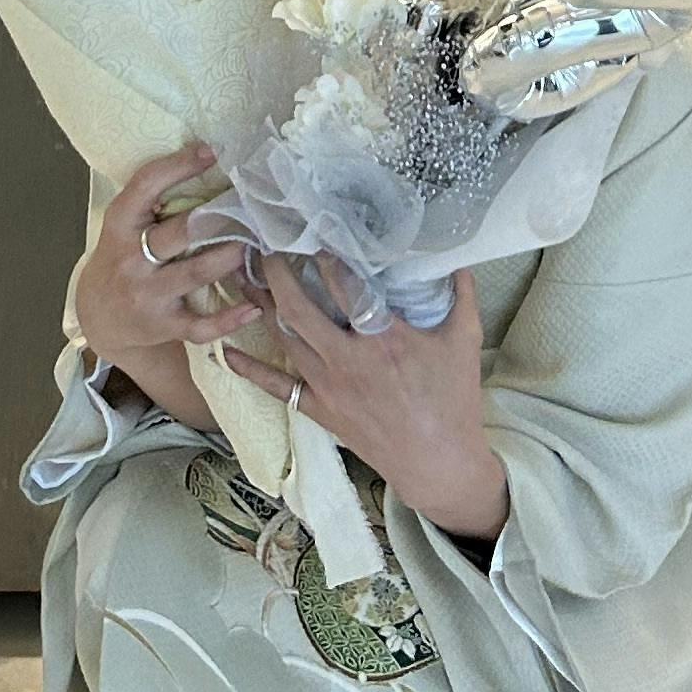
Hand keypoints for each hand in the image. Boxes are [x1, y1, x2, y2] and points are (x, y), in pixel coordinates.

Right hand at [72, 149, 255, 407]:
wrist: (98, 318)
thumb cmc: (122, 257)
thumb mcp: (124, 225)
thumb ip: (152, 201)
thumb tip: (206, 157)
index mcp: (119, 223)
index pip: (146, 186)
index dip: (179, 166)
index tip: (212, 151)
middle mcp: (131, 259)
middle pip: (179, 232)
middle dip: (217, 218)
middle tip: (250, 204)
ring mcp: (147, 295)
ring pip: (196, 274)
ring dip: (230, 257)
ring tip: (256, 243)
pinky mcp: (162, 326)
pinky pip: (200, 325)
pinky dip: (230, 319)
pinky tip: (254, 307)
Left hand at [221, 263, 510, 545]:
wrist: (437, 464)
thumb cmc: (453, 400)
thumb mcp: (466, 339)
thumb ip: (461, 292)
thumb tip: (456, 251)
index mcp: (385, 337)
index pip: (345, 285)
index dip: (326, 254)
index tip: (312, 228)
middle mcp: (348, 358)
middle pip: (299, 308)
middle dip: (276, 273)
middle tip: (264, 244)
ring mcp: (329, 386)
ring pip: (284, 338)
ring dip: (261, 305)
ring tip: (243, 275)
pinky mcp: (320, 409)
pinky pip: (276, 387)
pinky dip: (248, 368)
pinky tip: (225, 349)